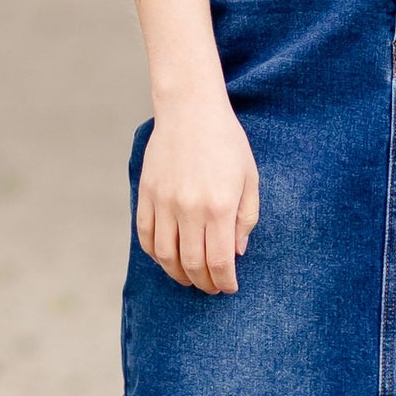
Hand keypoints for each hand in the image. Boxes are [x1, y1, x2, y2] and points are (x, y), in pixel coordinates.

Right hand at [136, 95, 259, 293]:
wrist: (190, 108)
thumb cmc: (226, 141)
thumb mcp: (249, 177)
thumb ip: (246, 217)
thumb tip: (236, 252)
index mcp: (219, 206)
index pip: (219, 261)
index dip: (225, 281)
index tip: (229, 287)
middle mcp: (189, 208)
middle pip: (192, 264)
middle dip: (204, 283)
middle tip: (211, 287)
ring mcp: (164, 202)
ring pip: (165, 256)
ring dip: (178, 274)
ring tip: (190, 277)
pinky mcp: (147, 194)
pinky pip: (146, 236)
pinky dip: (155, 254)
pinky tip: (167, 257)